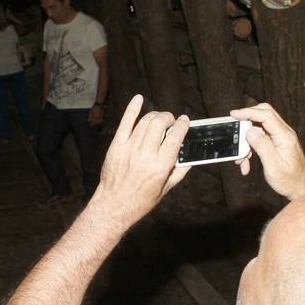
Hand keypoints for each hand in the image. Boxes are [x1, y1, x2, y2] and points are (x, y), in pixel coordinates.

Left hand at [90, 94, 189, 227]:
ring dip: (155, 116)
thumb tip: (190, 157)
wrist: (114, 205)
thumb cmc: (141, 200)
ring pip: (145, 121)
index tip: (185, 121)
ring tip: (158, 120)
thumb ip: (179, 171)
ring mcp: (129, 149)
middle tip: (171, 121)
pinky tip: (138, 99)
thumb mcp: (166, 189)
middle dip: (169, 118)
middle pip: (160, 123)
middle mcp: (145, 155)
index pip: (176, 136)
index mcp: (161, 165)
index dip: (183, 125)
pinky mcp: (116, 146)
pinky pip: (125, 123)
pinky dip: (132, 109)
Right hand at [230, 103, 304, 200]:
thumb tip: (250, 130)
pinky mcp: (276, 144)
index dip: (249, 112)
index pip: (266, 115)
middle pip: (264, 114)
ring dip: (246, 141)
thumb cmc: (290, 181)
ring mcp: (280, 138)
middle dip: (247, 120)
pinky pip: (260, 140)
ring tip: (241, 159)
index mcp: (285, 137)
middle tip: (234, 129)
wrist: (301, 190)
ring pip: (259, 129)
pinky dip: (250, 149)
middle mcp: (284, 134)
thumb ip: (262, 146)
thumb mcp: (274, 166)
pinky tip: (247, 164)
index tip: (234, 114)